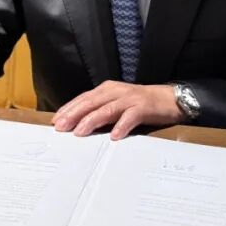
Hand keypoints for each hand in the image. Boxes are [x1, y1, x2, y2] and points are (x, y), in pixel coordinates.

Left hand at [53, 81, 182, 139]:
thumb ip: (101, 110)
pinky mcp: (144, 107)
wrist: (170, 98)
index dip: (68, 109)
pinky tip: (114, 136)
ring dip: (92, 120)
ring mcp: (130, 99)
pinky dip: (122, 126)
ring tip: (80, 132)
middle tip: (61, 127)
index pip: (83, 99)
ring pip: (107, 109)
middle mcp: (116, 91)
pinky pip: (130, 117)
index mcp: (107, 89)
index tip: (55, 121)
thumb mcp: (117, 103)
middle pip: (91, 102)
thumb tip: (79, 124)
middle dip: (74, 114)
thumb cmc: (140, 104)